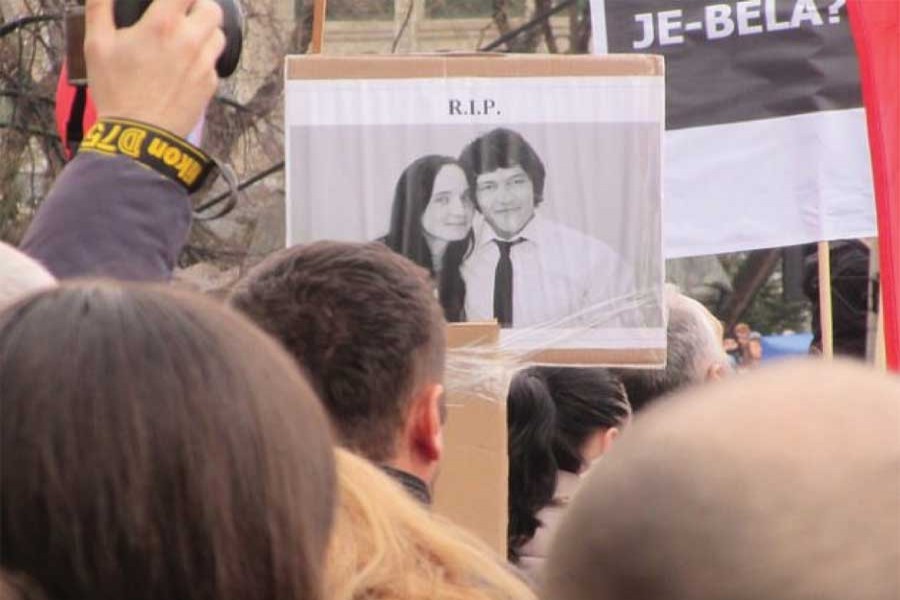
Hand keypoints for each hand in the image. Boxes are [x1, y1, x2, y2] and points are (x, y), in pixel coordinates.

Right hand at [84, 0, 225, 138]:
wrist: (139, 135)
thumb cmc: (116, 91)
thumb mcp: (96, 44)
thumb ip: (100, 7)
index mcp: (163, 25)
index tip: (172, 0)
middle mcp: (190, 41)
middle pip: (212, 9)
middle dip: (199, 7)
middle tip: (183, 14)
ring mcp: (204, 64)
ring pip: (218, 36)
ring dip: (206, 32)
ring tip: (186, 40)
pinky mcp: (210, 85)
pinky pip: (214, 63)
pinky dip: (204, 59)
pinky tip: (185, 67)